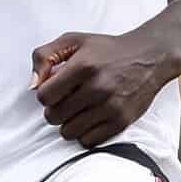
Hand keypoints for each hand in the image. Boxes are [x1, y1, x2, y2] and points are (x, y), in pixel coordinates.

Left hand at [31, 30, 179, 147]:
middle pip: (54, 116)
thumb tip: (32, 84)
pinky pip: (88, 141)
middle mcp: (97, 87)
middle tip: (67, 99)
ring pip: (69, 132)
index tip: (55, 89)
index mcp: (83, 65)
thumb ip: (44, 56)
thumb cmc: (107, 50)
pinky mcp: (121, 122)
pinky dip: (85, 133)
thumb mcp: (73, 40)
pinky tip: (91, 118)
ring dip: (69, 122)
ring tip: (79, 109)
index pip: (44, 96)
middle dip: (55, 109)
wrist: (148, 57)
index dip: (45, 94)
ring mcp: (110, 107)